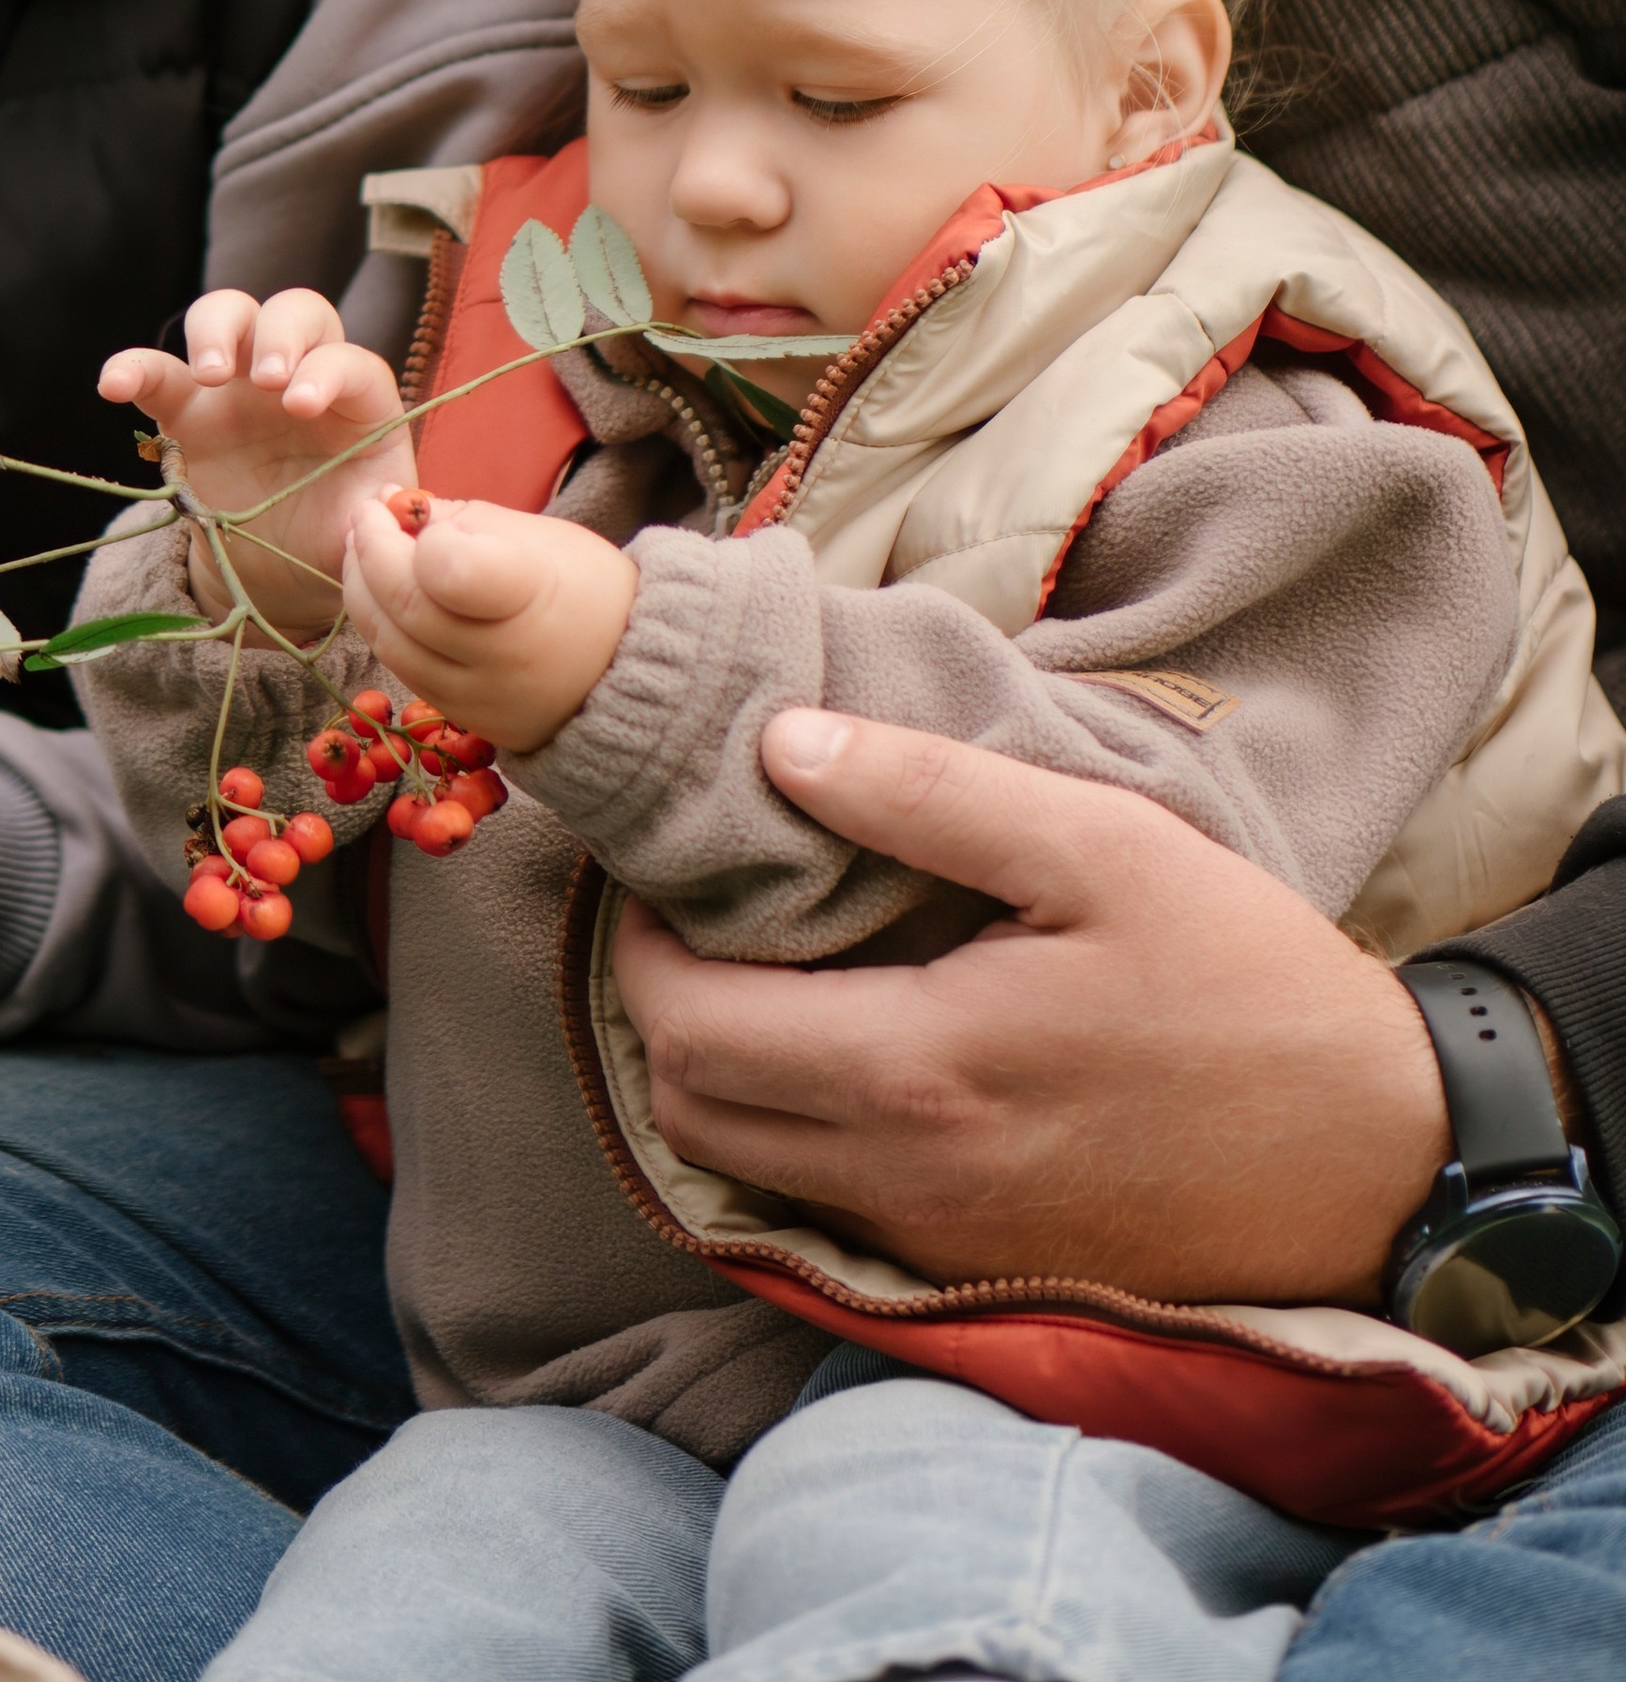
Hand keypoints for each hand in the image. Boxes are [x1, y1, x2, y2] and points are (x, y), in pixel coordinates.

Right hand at [99, 288, 407, 638]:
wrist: (281, 568)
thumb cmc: (334, 534)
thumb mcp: (365, 529)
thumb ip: (378, 516)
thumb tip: (389, 510)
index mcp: (356, 401)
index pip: (349, 362)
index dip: (326, 372)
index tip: (301, 405)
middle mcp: (300, 375)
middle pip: (294, 311)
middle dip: (279, 334)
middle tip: (264, 380)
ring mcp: (241, 386)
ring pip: (229, 313)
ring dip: (217, 330)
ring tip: (210, 375)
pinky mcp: (187, 412)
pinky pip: (156, 373)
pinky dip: (132, 368)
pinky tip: (112, 384)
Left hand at [342, 493, 636, 749]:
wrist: (628, 672)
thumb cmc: (585, 586)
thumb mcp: (540, 536)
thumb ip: (465, 521)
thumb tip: (397, 511)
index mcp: (529, 594)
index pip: (448, 571)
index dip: (415, 538)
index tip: (406, 508)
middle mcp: (501, 655)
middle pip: (406, 605)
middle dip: (369, 552)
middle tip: (362, 514)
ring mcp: (481, 696)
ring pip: (392, 645)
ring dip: (363, 591)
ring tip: (362, 549)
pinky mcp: (467, 719)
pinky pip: (406, 671)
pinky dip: (384, 628)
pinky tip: (382, 594)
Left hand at [612, 706, 1449, 1307]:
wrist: (1379, 1161)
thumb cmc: (1246, 983)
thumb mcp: (1100, 846)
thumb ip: (929, 793)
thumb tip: (783, 746)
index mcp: (918, 1071)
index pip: (687, 1028)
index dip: (636, 947)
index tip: (658, 873)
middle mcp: (904, 1179)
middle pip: (690, 1112)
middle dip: (660, 1008)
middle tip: (696, 915)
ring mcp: (937, 1242)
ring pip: (747, 1170)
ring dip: (722, 1073)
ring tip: (766, 969)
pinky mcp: (976, 1270)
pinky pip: (827, 1204)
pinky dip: (794, 1129)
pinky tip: (848, 1043)